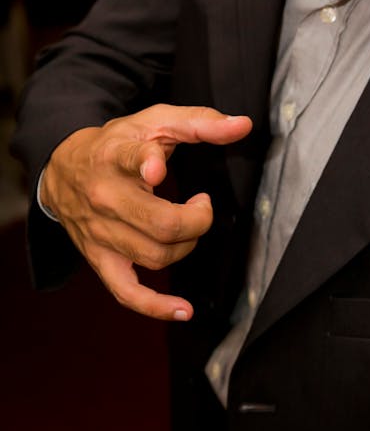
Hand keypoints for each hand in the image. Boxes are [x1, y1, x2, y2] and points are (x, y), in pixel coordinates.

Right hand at [41, 104, 251, 320]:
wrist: (64, 169)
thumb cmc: (118, 143)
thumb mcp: (155, 121)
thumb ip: (201, 122)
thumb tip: (244, 125)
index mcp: (116, 156)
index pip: (129, 160)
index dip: (146, 165)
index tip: (158, 170)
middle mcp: (105, 196)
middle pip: (159, 222)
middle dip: (197, 219)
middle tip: (202, 203)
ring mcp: (101, 233)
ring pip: (154, 255)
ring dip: (187, 245)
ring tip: (189, 224)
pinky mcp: (99, 259)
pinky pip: (126, 292)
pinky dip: (155, 306)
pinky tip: (183, 309)